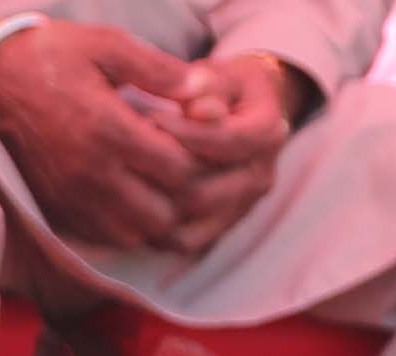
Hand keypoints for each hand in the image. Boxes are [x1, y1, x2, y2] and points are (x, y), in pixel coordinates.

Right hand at [0, 15, 229, 251]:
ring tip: (162, 184)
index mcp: (108, 129)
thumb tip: (205, 91)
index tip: (194, 137)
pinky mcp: (59, 210)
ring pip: (138, 233)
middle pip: (164, 211)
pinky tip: (135, 197)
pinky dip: (131, 225)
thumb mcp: (108, 45)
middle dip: (183, 193)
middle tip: (183, 164)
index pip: (178, 167)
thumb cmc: (51, 55)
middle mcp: (91, 173)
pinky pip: (108, 238)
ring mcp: (73, 197)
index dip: (199, 157)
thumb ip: (159, 70)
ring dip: (159, 214)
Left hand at [143, 48, 296, 241]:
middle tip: (128, 151)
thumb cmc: (223, 88)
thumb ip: (209, 86)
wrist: (240, 113)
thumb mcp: (219, 74)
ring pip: (191, 222)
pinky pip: (184, 241)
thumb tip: (199, 109)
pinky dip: (154, 227)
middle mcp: (260, 176)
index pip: (226, 141)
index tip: (150, 117)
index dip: (184, 131)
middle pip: (205, 191)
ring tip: (127, 175)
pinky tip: (132, 201)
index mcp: (268, 132)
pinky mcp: (221, 227)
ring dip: (153, 203)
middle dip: (163, 172)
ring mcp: (242, 208)